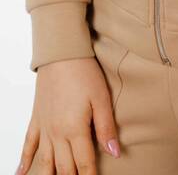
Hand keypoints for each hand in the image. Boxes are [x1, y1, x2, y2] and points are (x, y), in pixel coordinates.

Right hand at [17, 57, 120, 173]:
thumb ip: (106, 127)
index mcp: (75, 129)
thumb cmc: (84, 72)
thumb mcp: (101, 98)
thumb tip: (115, 153)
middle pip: (64, 167)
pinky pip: (28, 145)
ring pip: (45, 162)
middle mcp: (57, 133)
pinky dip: (23, 162)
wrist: (61, 53)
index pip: (84, 163)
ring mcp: (44, 128)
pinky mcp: (36, 119)